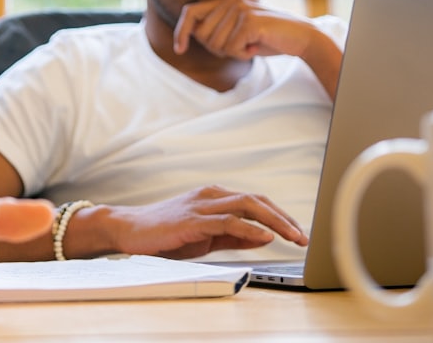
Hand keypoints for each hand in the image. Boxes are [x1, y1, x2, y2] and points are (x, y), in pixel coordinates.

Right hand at [107, 185, 308, 259]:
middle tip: (304, 236)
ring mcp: (201, 205)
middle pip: (257, 200)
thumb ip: (235, 236)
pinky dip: (250, 228)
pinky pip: (227, 221)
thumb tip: (265, 237)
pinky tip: (265, 237)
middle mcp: (211, 195)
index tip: (298, 232)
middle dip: (284, 218)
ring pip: (247, 206)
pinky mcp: (192, 219)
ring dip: (275, 222)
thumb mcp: (206, 236)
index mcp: (215, 196)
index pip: (256, 202)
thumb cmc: (165, 233)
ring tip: (294, 237)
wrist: (129, 229)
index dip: (280, 216)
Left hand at [173, 0, 312, 59]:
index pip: (190, 12)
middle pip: (202, 35)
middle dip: (218, 49)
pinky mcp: (249, 21)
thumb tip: (191, 35)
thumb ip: (217, 29)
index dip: (181, 32)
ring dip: (233, 52)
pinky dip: (243, 55)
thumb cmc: (268, 37)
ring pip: (216, 44)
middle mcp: (231, 1)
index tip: (179, 50)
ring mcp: (240, 9)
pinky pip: (232, 48)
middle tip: (239, 47)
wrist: (302, 37)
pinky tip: (256, 47)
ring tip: (251, 44)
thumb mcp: (239, 31)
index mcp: (226, 0)